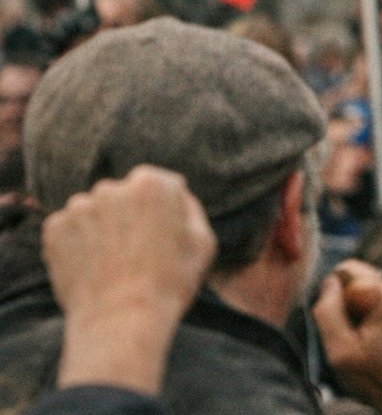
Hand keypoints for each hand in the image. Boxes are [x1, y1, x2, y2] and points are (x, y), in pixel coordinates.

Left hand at [43, 165, 215, 393]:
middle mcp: (112, 188)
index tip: (163, 233)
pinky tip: (92, 267)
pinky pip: (69, 228)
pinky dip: (78, 243)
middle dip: (129, 215)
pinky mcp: (55, 229)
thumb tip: (177, 193)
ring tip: (113, 263)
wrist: (120, 321)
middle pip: (123, 195)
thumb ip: (190, 208)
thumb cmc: (169, 284)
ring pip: (94, 210)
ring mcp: (79, 208)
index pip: (159, 183)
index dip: (163, 209)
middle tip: (138, 251)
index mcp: (152, 185)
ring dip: (101, 227)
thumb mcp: (203, 242)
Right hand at [313, 259, 381, 414]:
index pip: (348, 271)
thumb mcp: (339, 353)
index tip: (351, 325)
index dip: (341, 299)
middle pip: (369, 278)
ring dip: (381, 305)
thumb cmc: (378, 380)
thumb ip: (327, 311)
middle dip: (362, 302)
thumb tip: (331, 281)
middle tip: (369, 336)